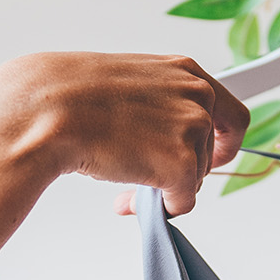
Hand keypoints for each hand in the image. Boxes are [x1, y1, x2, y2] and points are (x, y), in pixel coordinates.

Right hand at [0, 53, 246, 217]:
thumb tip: (169, 136)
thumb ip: (161, 103)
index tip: (214, 157)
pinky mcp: (182, 163)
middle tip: (150, 179)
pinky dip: (161, 208)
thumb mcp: (131, 83)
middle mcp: (197, 95)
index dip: (225, 143)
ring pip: (196, 178)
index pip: (231, 114)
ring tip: (126, 182)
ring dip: (166, 187)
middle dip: (185, 169)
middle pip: (213, 152)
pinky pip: (183, 202)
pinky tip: (128, 199)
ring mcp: (192, 128)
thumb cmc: (73, 97)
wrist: (47, 110)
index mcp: (185, 72)